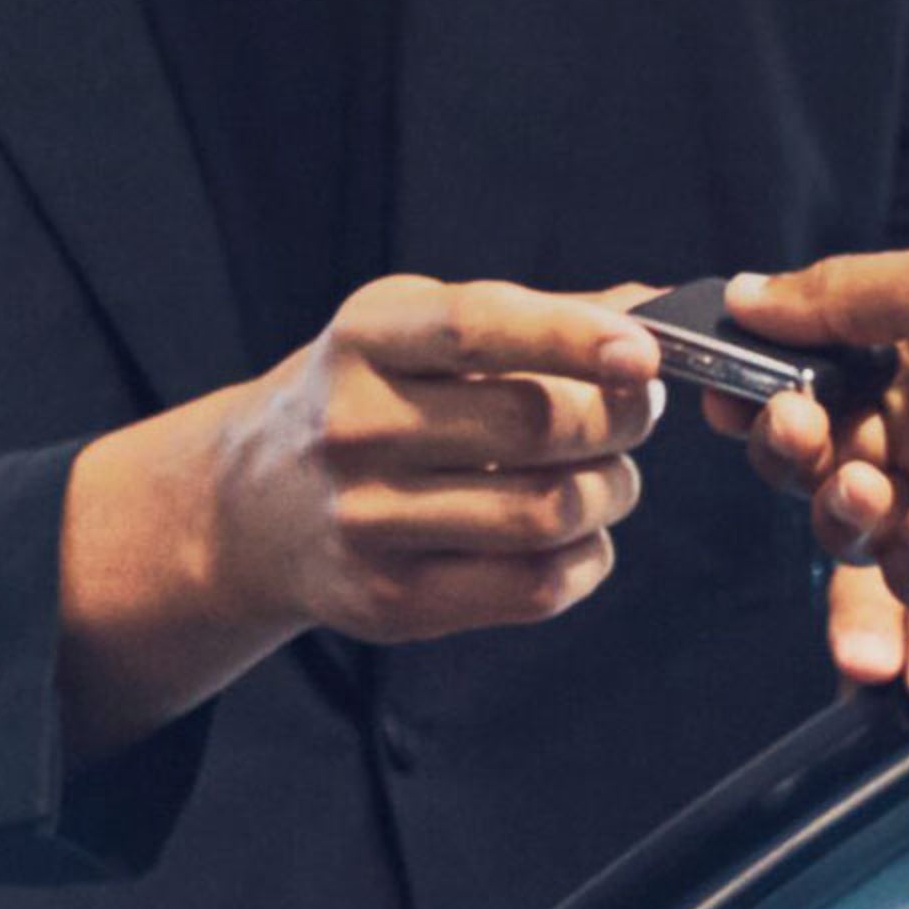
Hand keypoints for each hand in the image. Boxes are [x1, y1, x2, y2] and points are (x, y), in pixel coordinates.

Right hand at [211, 278, 664, 641]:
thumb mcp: (418, 330)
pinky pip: (534, 586)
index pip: (478, 329)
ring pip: (548, 512)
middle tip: (638, 411)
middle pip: (537, 427)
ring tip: (607, 476)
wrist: (252, 506)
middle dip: (621, 419)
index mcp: (367, 338)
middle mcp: (356, 427)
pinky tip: (576, 536)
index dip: (573, 337)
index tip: (644, 351)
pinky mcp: (392, 600)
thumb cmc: (370, 399)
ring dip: (612, 492)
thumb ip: (534, 316)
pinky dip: (587, 559)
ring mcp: (369, 520)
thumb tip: (656, 308)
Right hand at [718, 243, 908, 612]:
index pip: (809, 382)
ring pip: (856, 530)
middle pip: (818, 462)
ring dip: (845, 513)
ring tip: (877, 491)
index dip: (764, 397)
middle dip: (792, 455)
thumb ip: (838, 298)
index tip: (732, 398)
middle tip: (799, 435)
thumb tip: (746, 295)